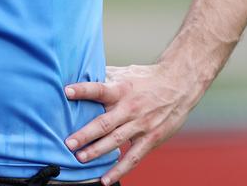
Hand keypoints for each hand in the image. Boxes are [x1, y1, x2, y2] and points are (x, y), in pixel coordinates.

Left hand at [64, 63, 197, 183]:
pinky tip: (105, 179)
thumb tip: (81, 72)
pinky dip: (120, 170)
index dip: (83, 90)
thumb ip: (104, 76)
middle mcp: (130, 108)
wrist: (179, 85)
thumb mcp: (126, 72)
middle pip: (105, 122)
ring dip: (97, 151)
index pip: (100, 89)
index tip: (66, 91)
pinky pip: (134, 157)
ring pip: (116, 141)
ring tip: (80, 158)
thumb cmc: (148, 78)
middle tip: (69, 142)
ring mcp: (141, 125)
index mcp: (121, 89)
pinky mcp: (151, 139)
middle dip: (86, 133)